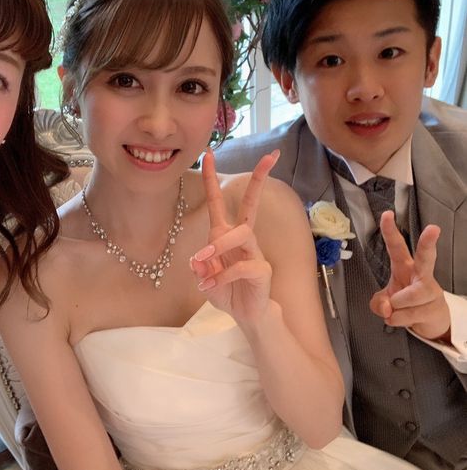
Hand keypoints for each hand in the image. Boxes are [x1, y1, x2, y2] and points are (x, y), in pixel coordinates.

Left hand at [190, 148, 278, 323]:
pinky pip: (242, 266)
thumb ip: (200, 267)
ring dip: (220, 245)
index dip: (213, 178)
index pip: (218, 202)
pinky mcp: (261, 270)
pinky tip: (209, 287)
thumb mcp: (205, 278)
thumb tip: (198, 260)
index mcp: (225, 235)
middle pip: (251, 205)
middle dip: (259, 180)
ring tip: (202, 262)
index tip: (209, 153)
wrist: (246, 316)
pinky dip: (221, 276)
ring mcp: (254, 253)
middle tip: (270, 157)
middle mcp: (242, 239)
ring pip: (242, 234)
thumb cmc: (227, 292)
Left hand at [369, 211, 449, 339]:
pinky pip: (410, 314)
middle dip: (428, 243)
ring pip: (410, 295)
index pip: (397, 246)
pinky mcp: (435, 308)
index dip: (390, 231)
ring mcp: (430, 290)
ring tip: (395, 309)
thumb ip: (378, 303)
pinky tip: (401, 318)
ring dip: (397, 305)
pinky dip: (398, 319)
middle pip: (425, 257)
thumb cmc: (404, 303)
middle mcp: (420, 275)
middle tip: (433, 228)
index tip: (387, 215)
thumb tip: (388, 308)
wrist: (429, 321)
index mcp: (404, 266)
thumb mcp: (383, 302)